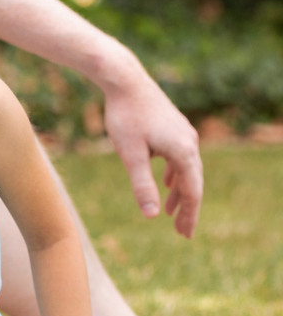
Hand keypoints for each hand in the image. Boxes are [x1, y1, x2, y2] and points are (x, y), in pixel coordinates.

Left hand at [103, 72, 201, 237]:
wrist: (124, 80)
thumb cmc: (125, 117)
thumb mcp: (130, 156)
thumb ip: (142, 186)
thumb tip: (152, 216)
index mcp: (183, 151)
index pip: (191, 192)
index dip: (189, 215)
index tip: (186, 235)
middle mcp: (189, 142)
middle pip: (192, 182)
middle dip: (186, 208)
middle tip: (182, 231)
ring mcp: (182, 132)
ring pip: (185, 169)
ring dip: (179, 192)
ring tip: (170, 212)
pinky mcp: (172, 126)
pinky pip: (178, 157)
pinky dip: (174, 174)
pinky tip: (167, 182)